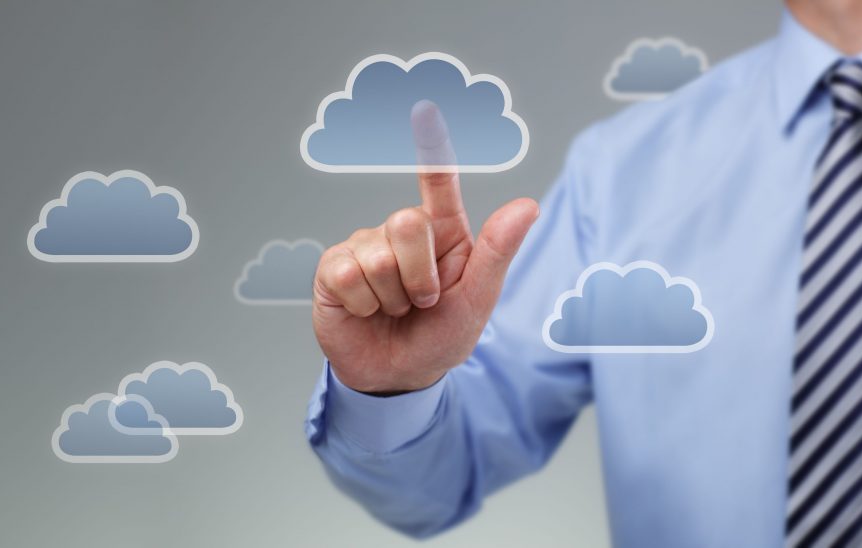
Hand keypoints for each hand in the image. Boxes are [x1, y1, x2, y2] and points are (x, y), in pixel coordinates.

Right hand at [312, 101, 539, 393]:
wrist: (397, 377)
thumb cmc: (441, 337)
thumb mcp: (477, 301)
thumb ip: (497, 253)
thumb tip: (528, 205)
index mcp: (443, 234)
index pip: (438, 185)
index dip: (432, 150)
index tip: (426, 111)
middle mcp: (401, 233)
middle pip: (407, 223)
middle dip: (420, 276)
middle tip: (421, 302)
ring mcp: (364, 247)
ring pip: (377, 256)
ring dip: (392, 298)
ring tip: (394, 310)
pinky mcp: (334, 269)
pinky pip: (348, 275)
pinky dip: (363, 305)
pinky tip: (365, 312)